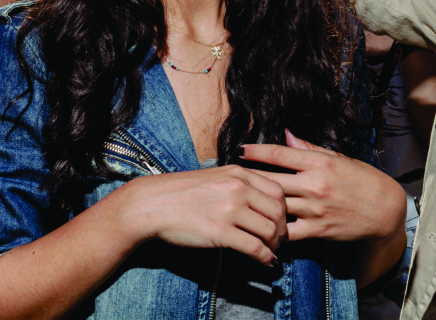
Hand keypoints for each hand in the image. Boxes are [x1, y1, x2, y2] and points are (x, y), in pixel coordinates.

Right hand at [120, 165, 286, 265]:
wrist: (152, 204)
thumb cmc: (181, 193)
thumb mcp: (215, 176)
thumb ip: (239, 183)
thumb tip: (261, 200)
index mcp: (239, 173)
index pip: (278, 191)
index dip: (284, 209)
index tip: (280, 221)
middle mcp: (238, 188)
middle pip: (278, 211)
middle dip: (282, 229)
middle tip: (278, 241)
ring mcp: (230, 209)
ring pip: (270, 230)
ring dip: (274, 245)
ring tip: (270, 252)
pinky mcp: (220, 232)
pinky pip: (254, 247)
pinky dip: (264, 258)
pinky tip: (265, 262)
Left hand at [242, 131, 405, 242]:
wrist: (385, 211)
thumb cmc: (363, 180)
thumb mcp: (339, 158)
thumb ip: (310, 148)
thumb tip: (286, 134)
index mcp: (320, 163)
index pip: (280, 154)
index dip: (256, 151)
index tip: (240, 150)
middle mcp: (315, 184)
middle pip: (271, 180)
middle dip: (248, 177)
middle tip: (230, 175)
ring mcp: (315, 209)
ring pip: (276, 206)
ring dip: (256, 203)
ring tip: (239, 201)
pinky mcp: (317, 230)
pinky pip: (287, 232)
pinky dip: (272, 231)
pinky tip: (259, 227)